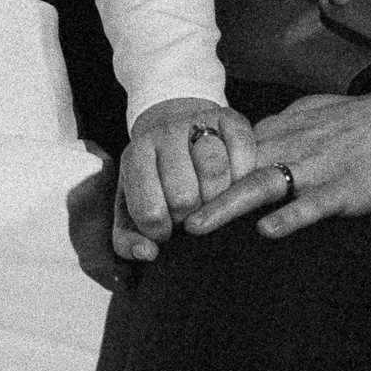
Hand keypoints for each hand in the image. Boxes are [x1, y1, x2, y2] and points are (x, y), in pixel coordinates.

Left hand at [113, 96, 255, 261]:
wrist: (175, 133)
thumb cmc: (155, 181)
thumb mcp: (132, 209)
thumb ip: (127, 240)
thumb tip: (148, 254)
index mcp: (135, 155)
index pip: (150, 212)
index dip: (161, 232)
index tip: (166, 230)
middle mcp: (164, 132)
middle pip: (184, 194)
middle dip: (191, 217)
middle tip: (191, 216)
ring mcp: (197, 120)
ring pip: (214, 168)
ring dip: (219, 197)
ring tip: (212, 201)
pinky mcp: (229, 116)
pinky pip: (243, 150)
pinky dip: (243, 173)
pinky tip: (232, 181)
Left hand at [184, 79, 370, 240]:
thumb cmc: (366, 119)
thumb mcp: (316, 114)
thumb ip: (284, 128)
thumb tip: (256, 140)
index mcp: (285, 130)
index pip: (232, 151)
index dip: (199, 173)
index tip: (168, 194)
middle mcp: (294, 146)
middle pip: (237, 169)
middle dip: (199, 193)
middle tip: (163, 216)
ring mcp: (319, 167)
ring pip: (264, 185)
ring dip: (228, 205)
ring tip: (197, 226)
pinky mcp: (347, 187)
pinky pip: (314, 203)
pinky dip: (290, 216)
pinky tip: (268, 231)